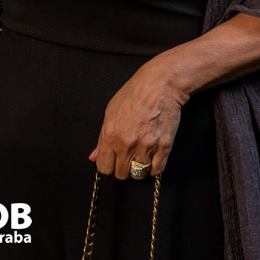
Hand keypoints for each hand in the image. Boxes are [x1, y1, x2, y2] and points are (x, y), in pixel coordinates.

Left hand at [88, 55, 189, 179]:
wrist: (159, 85)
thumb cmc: (133, 95)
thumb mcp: (110, 112)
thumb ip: (101, 139)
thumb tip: (95, 157)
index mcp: (110, 135)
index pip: (104, 168)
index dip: (108, 166)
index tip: (112, 161)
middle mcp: (127, 144)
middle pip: (121, 174)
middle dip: (123, 168)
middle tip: (127, 157)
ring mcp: (146, 146)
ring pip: (139, 174)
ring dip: (139, 168)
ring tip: (140, 156)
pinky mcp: (164, 147)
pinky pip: (156, 170)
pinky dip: (153, 167)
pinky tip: (151, 157)